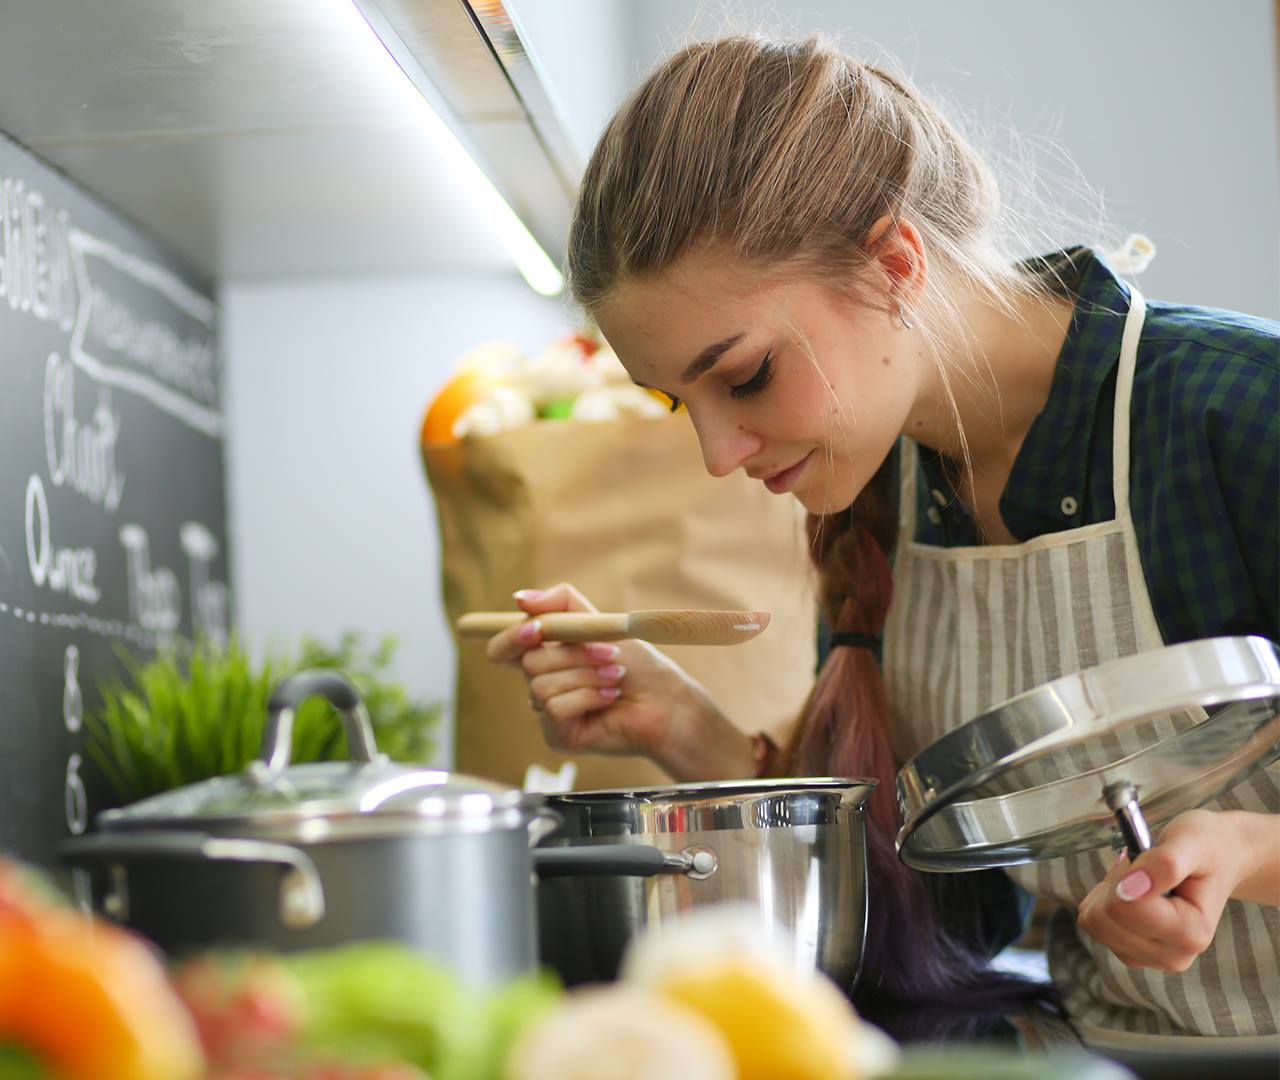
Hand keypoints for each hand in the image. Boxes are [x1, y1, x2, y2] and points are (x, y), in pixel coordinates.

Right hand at [484, 583, 748, 776]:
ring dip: (586, 675)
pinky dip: (588, 697)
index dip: (511, 637)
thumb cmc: (637, 665)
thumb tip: (520, 598)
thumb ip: (562, 604)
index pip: (503, 648)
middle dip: (573, 654)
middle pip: (528, 662)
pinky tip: (610, 698)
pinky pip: (555, 708)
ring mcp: (547, 711)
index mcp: (545, 655)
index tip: (536, 629)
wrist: (666, 701)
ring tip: (615, 677)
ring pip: (542, 686)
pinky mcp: (558, 735)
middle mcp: (541, 683)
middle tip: (609, 654)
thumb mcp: (599, 623)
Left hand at [1076, 809, 1251, 971]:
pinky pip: (1092, 924)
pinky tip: (1132, 893)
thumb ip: (1165, 864)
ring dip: (1108, 892)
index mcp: (1192, 934)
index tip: (1148, 860)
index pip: (1124, 907)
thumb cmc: (1206, 848)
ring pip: (1093, 922)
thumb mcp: (1192, 843)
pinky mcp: (1131, 952)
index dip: (1126, 874)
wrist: (1220, 858)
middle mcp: (1173, 956)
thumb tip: (1129, 888)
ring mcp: (1150, 958)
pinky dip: (1104, 901)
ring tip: (1141, 881)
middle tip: (1145, 869)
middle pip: (1103, 918)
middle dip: (1116, 883)